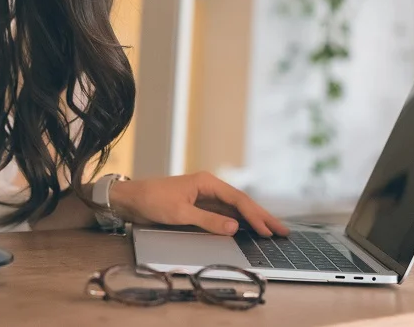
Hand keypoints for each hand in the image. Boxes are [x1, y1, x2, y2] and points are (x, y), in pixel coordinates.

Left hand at [108, 172, 288, 236]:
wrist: (131, 199)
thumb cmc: (152, 201)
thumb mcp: (180, 213)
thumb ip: (208, 221)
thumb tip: (234, 228)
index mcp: (207, 182)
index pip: (238, 200)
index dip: (255, 216)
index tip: (269, 229)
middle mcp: (209, 187)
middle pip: (241, 203)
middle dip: (262, 216)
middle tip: (283, 230)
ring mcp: (205, 197)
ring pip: (235, 210)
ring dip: (253, 221)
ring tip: (272, 231)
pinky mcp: (200, 207)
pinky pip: (224, 215)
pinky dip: (238, 223)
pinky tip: (249, 230)